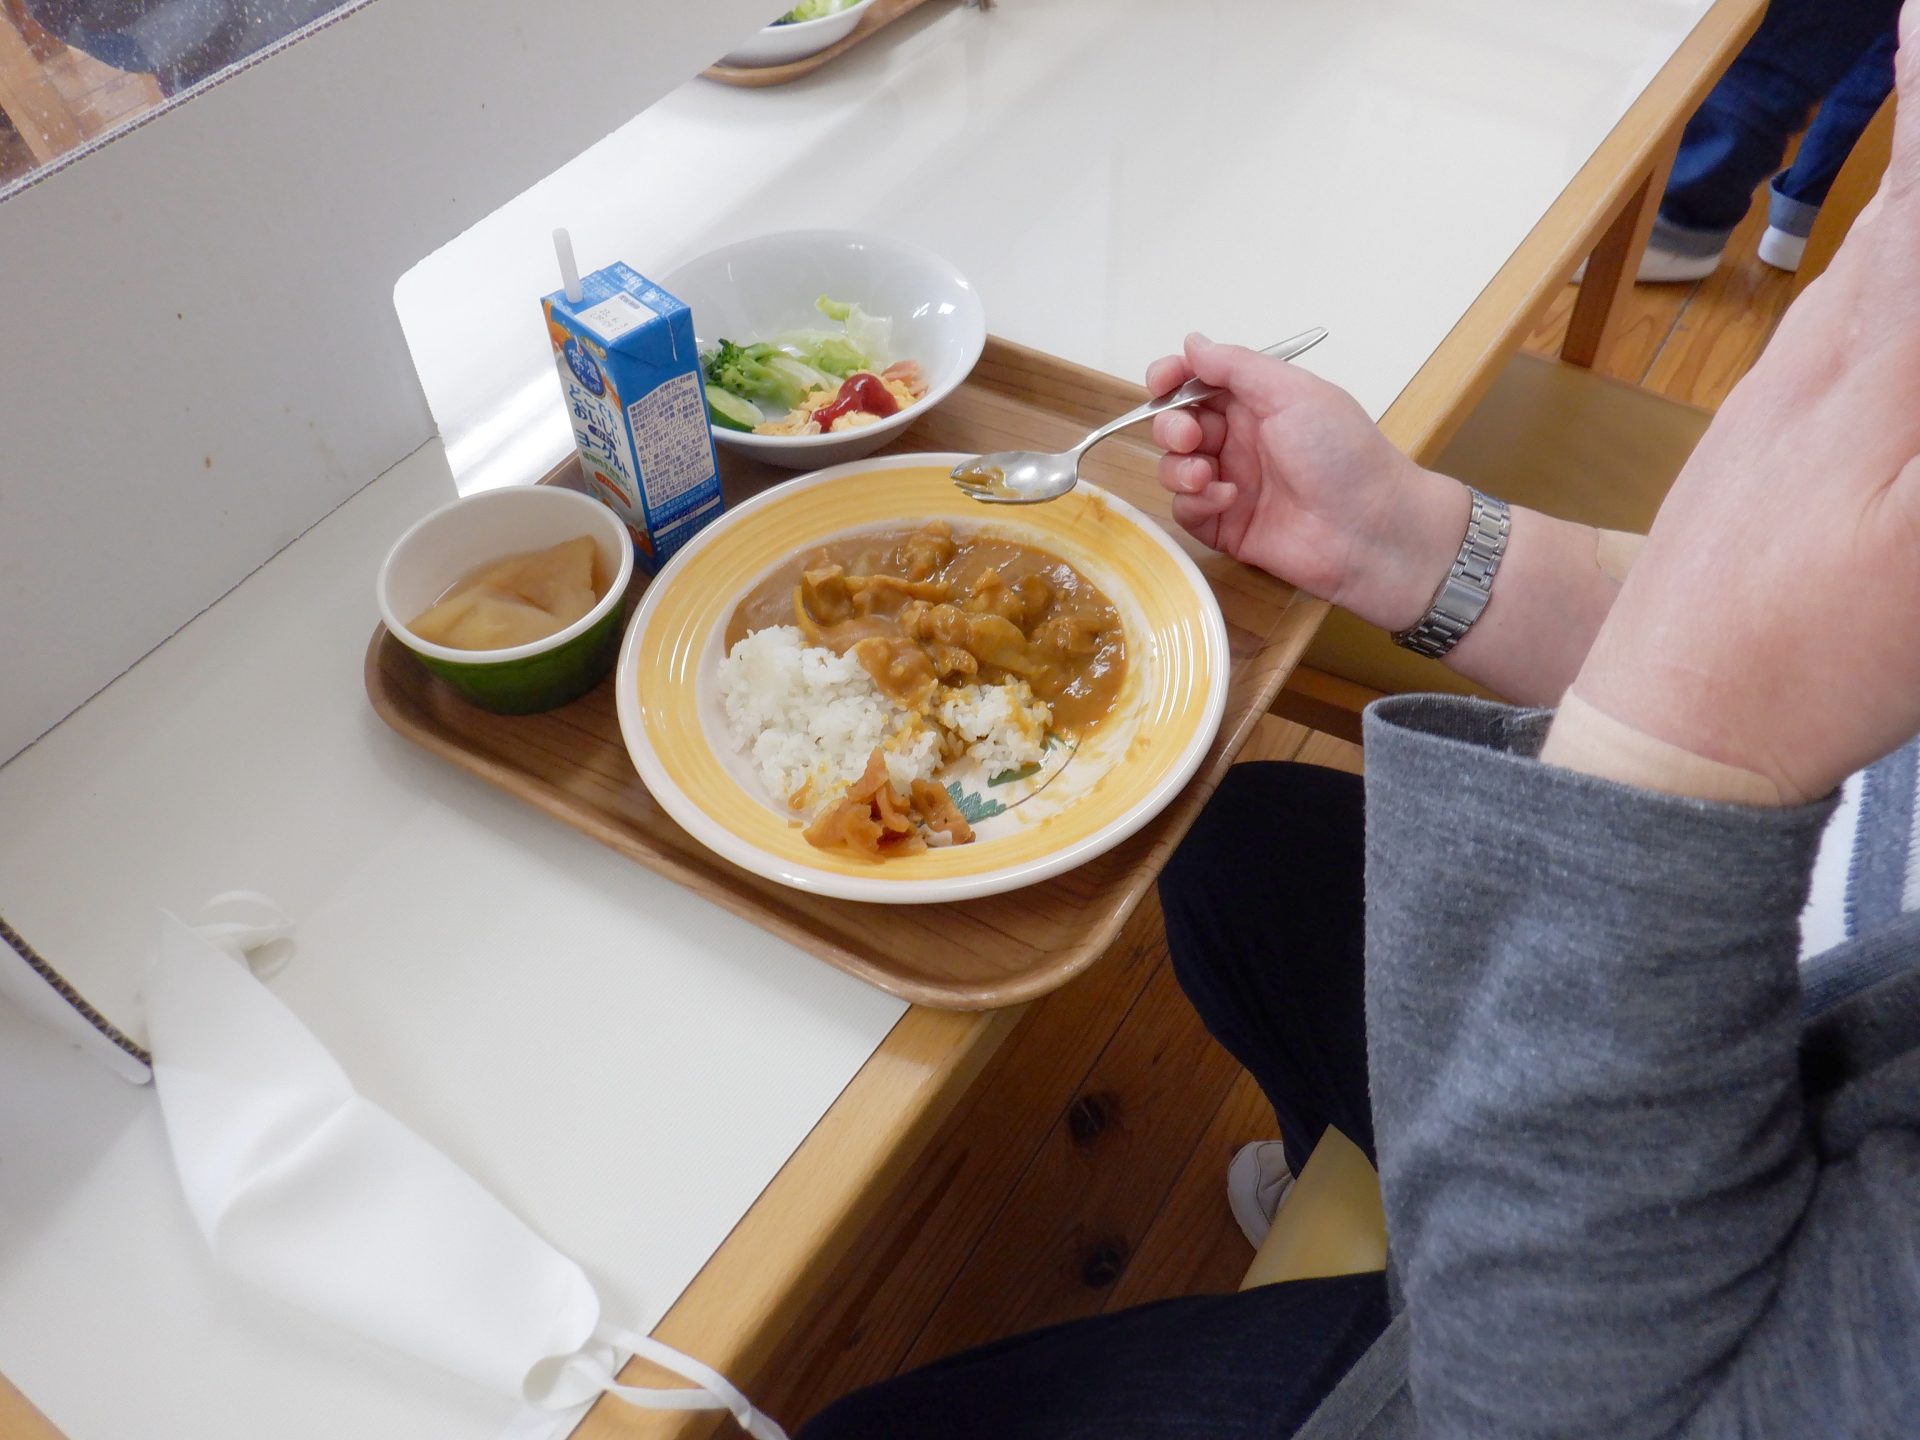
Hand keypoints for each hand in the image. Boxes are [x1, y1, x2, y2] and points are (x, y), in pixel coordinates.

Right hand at [1148, 335, 1465, 629]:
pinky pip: (1185, 510)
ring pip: (1174, 467)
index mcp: (1257, 403)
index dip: (1172, 378)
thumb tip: (1192, 341)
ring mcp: (1230, 484)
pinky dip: (1195, 501)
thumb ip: (1237, 366)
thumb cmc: (1343, 453)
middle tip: (1190, 436)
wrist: (1370, 529)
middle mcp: (1239, 441)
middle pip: (1176, 424)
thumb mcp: (1293, 392)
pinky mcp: (1225, 526)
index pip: (1197, 382)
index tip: (1161, 381)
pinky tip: (1226, 500)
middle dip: (1171, 425)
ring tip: (1207, 473)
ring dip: (1178, 466)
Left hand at [1564, 3, 1919, 801]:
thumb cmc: (1808, 663)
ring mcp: (1779, 403)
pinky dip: (1872, 263)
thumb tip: (1909, 290)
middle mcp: (1819, 373)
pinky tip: (1879, 252)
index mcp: (1873, 387)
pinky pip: (1827, 320)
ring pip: (1868, 265)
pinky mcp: (1755, 440)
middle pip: (1903, 224)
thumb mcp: (1919, 548)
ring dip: (1909, 189)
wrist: (1669, 728)